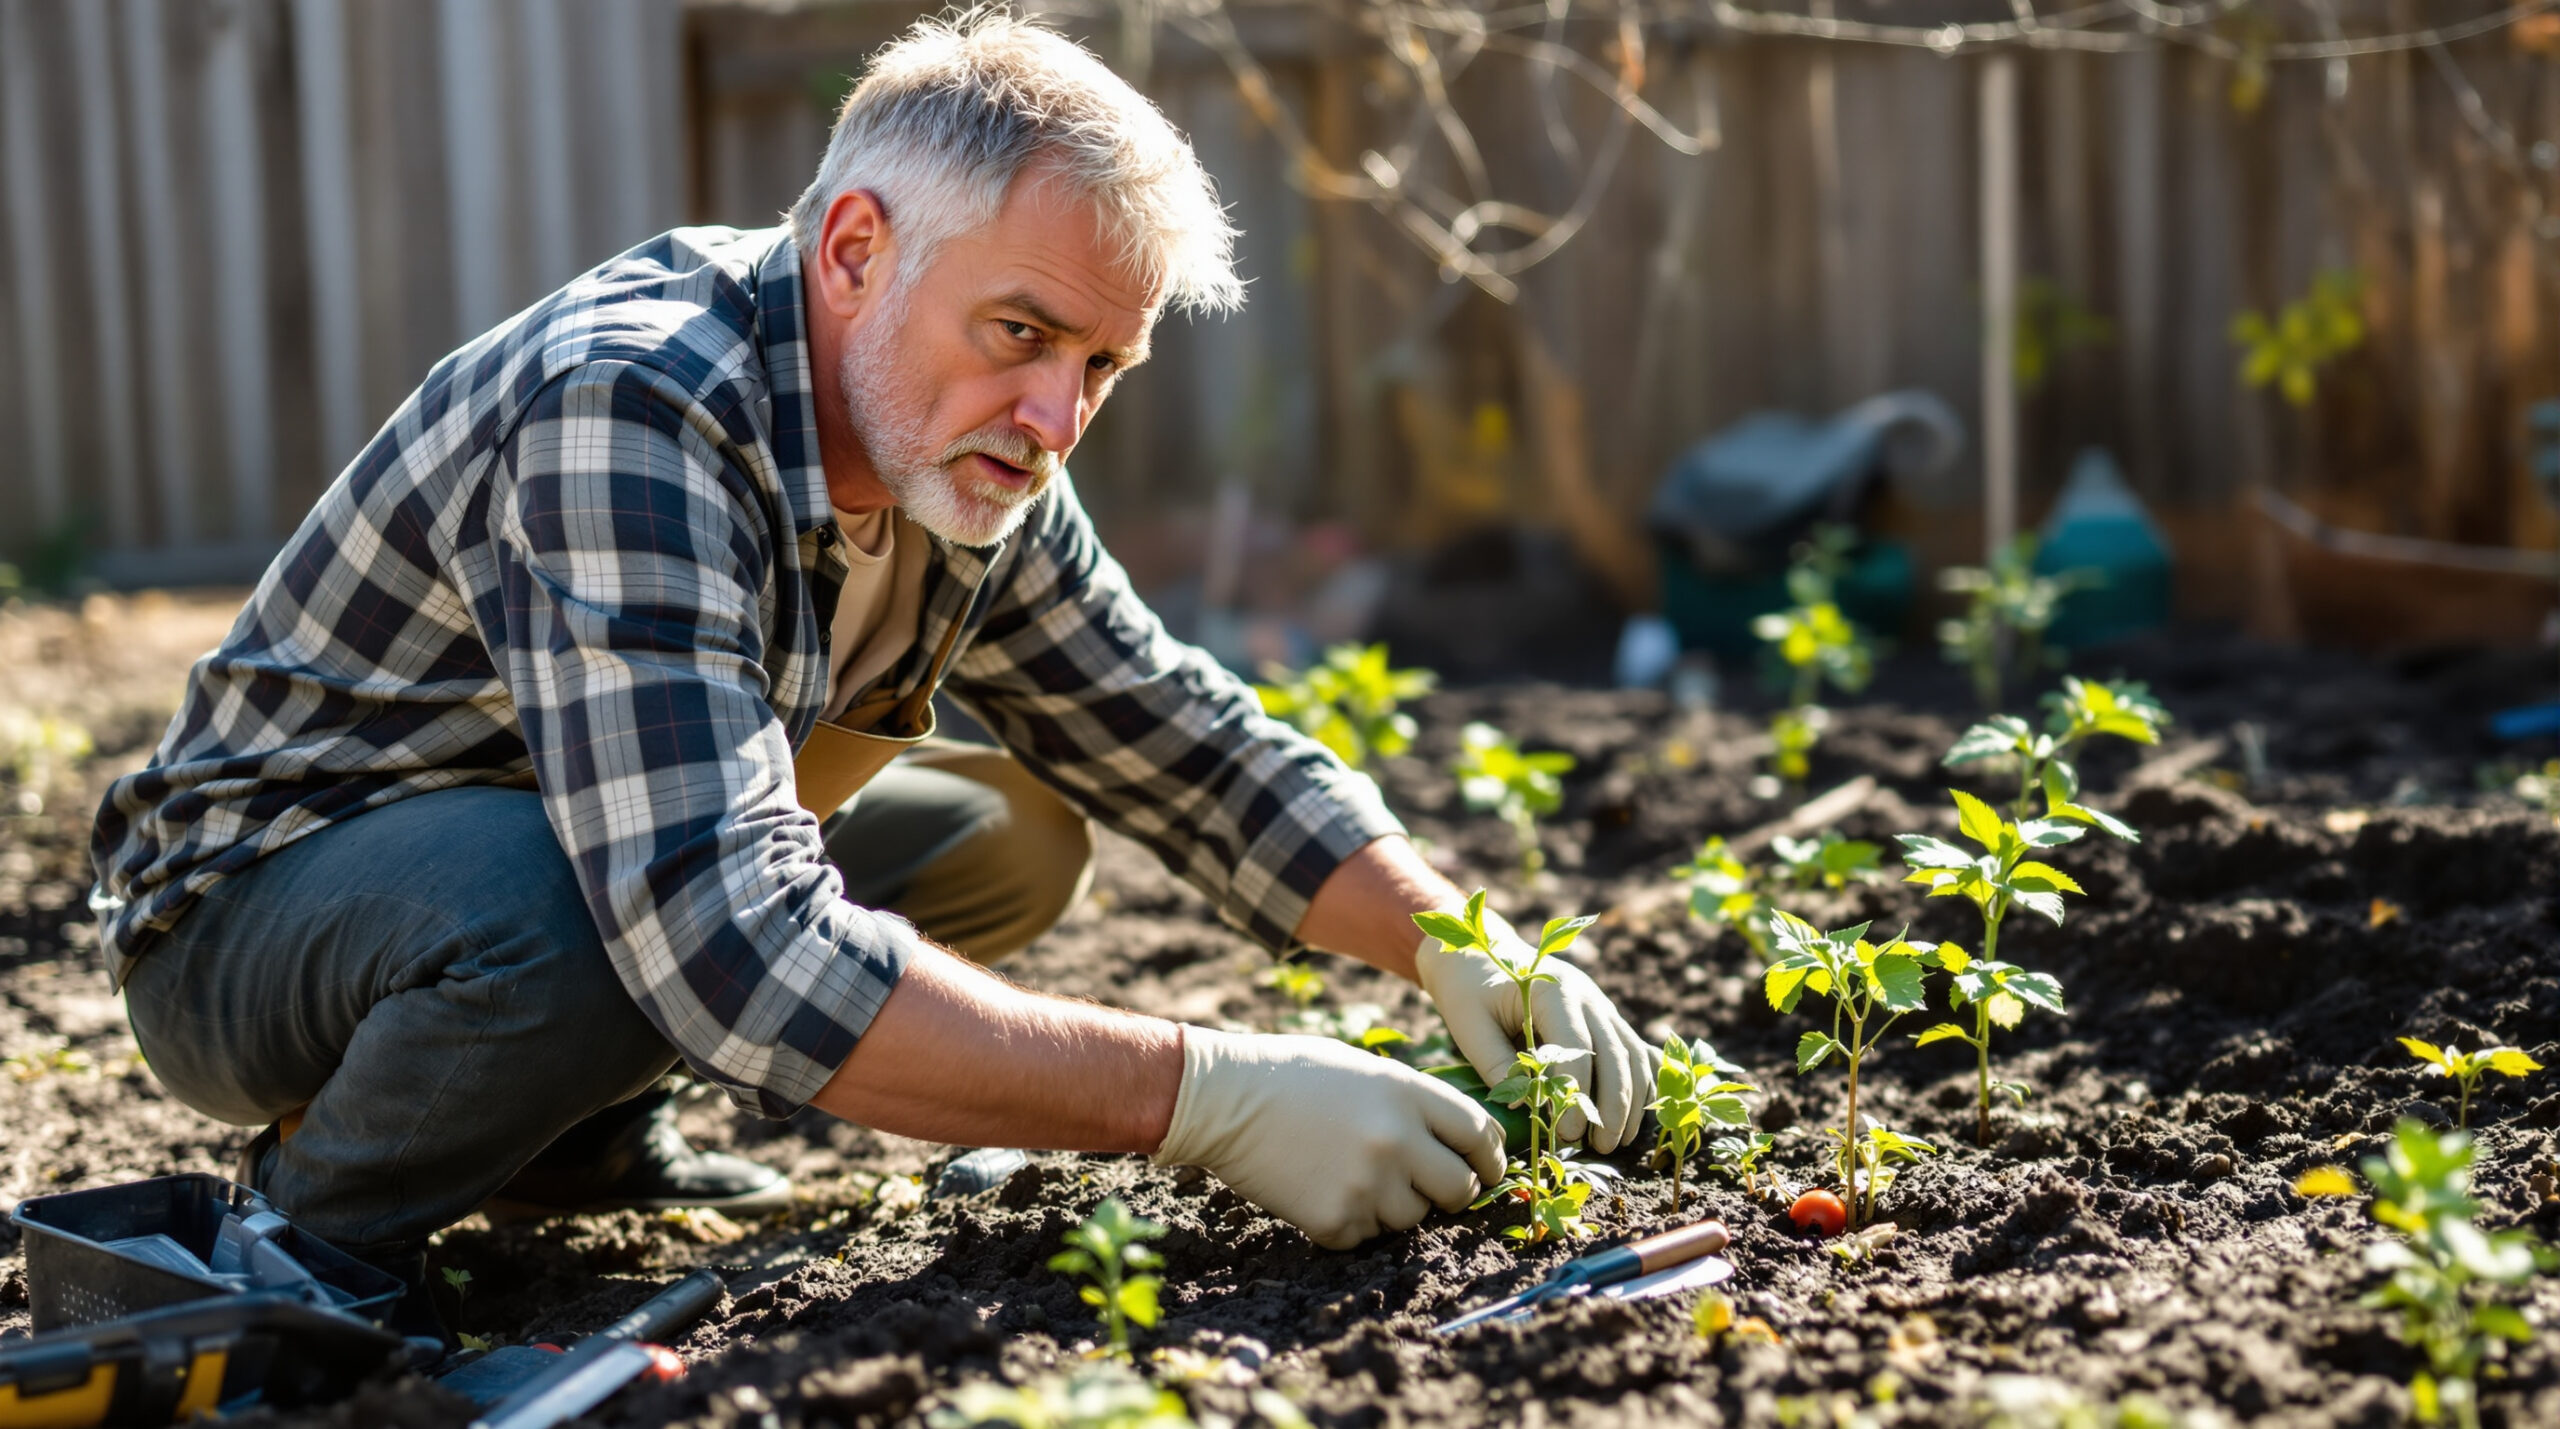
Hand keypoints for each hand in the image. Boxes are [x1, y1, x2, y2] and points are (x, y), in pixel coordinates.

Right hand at [1151, 1027, 1504, 1248]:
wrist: (1224, 1099)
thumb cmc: (1293, 1075)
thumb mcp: (1367, 1071)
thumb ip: (1414, 1103)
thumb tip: (1459, 1142)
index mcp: (1407, 1094)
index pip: (1480, 1135)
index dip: (1492, 1158)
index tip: (1488, 1169)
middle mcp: (1396, 1141)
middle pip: (1459, 1188)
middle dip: (1452, 1192)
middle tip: (1431, 1188)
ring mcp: (1367, 1184)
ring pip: (1411, 1218)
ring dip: (1394, 1206)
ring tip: (1353, 1176)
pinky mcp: (1335, 1220)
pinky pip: (1365, 1237)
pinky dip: (1350, 1223)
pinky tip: (1321, 1189)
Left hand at [1412, 912, 1649, 1152]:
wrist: (1481, 955)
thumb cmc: (1469, 991)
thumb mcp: (1469, 1026)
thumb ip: (1496, 1065)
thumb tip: (1525, 1108)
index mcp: (1551, 990)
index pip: (1577, 1046)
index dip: (1576, 1093)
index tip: (1568, 1133)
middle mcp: (1586, 996)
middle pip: (1615, 1054)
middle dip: (1613, 1105)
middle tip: (1599, 1147)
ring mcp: (1600, 1005)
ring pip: (1632, 1054)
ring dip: (1632, 1100)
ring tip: (1616, 1140)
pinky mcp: (1604, 1018)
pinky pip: (1634, 1051)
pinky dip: (1641, 1083)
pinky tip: (1634, 1116)